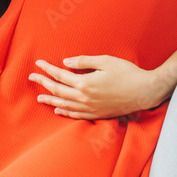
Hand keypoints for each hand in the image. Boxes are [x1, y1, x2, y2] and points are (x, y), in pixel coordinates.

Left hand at [28, 55, 164, 119]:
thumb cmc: (127, 73)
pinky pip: (77, 115)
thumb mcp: (105, 61)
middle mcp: (85, 98)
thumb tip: (65, 63)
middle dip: (44, 83)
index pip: (60, 75)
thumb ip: (84, 62)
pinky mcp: (98, 114)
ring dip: (50, 100)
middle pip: (58, 91)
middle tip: (31, 78)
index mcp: (85, 83)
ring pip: (65, 105)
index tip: (37, 64)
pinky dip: (65, 113)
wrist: (145, 91)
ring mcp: (91, 108)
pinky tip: (58, 110)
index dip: (48, 69)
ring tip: (39, 98)